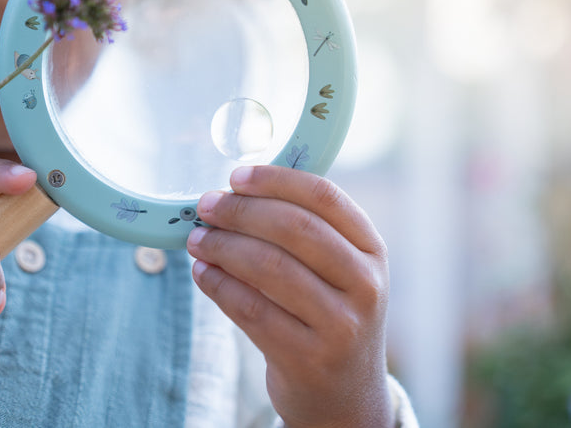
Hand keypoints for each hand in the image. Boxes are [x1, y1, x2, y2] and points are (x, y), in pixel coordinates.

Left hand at [187, 166, 392, 427]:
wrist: (346, 394)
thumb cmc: (330, 315)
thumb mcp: (340, 272)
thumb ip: (305, 232)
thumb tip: (235, 192)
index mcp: (373, 250)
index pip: (324, 197)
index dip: (275, 180)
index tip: (236, 176)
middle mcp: (365, 284)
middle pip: (295, 228)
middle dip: (241, 212)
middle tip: (207, 206)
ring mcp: (340, 324)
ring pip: (269, 268)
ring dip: (223, 247)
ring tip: (198, 239)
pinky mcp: (308, 357)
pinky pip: (252, 310)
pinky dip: (219, 285)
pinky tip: (203, 273)